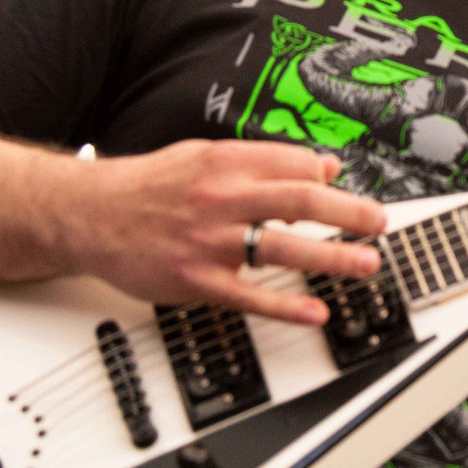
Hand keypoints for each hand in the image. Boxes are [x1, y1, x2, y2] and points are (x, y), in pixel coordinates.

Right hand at [58, 140, 385, 324]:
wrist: (88, 215)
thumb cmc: (148, 187)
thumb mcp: (203, 156)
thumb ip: (263, 160)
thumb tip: (322, 165)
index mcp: (226, 162)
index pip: (294, 164)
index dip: (329, 177)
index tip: (350, 189)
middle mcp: (223, 197)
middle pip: (301, 201)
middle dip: (349, 213)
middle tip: (378, 223)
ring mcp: (211, 241)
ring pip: (284, 247)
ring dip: (333, 257)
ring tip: (365, 264)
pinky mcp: (198, 279)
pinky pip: (250, 296)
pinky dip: (287, 306)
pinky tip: (315, 311)